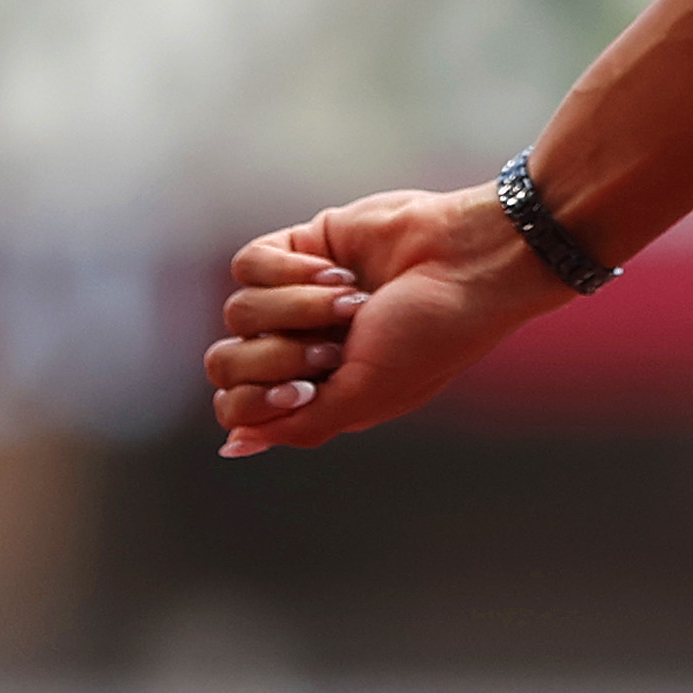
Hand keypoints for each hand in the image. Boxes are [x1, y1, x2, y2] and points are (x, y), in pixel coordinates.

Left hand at [204, 185, 569, 455]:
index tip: (306, 389)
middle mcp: (302, 345)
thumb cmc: (432, 336)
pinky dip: (291, 272)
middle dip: (277, 356)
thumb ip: (300, 424)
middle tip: (334, 348)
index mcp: (320, 389)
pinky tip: (339, 272)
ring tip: (353, 301)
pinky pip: (249, 265)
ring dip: (299, 308)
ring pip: (238, 311)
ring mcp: (296, 297)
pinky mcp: (298, 248)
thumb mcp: (368, 395)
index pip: (238, 406)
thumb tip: (233, 445)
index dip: (257, 400)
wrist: (466, 262)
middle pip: (225, 363)